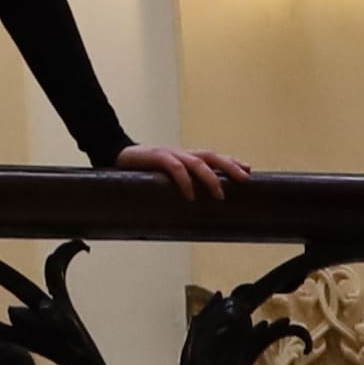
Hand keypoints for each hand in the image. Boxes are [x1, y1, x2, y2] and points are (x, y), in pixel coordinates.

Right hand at [115, 142, 248, 205]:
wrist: (114, 155)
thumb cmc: (141, 171)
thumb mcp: (165, 179)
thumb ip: (179, 187)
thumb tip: (193, 211)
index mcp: (185, 157)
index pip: (213, 157)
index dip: (231, 163)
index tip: (248, 171)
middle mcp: (181, 153)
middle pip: (211, 156)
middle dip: (230, 166)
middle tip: (245, 179)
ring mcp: (170, 154)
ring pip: (198, 162)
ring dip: (211, 178)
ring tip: (220, 194)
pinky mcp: (157, 157)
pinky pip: (175, 168)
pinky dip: (185, 181)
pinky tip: (190, 195)